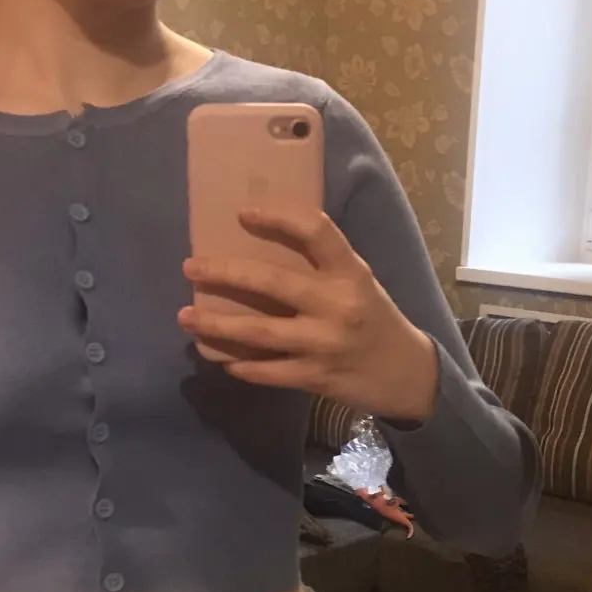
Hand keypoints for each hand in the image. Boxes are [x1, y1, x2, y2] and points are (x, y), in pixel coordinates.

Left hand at [180, 209, 438, 422]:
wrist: (406, 374)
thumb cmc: (374, 318)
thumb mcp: (359, 282)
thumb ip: (321, 266)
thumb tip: (258, 244)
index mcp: (351, 273)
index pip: (315, 230)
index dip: (278, 218)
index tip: (243, 213)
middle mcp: (338, 305)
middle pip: (272, 283)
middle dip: (225, 272)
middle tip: (190, 266)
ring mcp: (325, 345)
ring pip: (259, 333)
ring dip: (217, 325)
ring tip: (185, 317)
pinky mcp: (316, 378)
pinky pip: (267, 371)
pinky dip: (239, 365)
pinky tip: (218, 356)